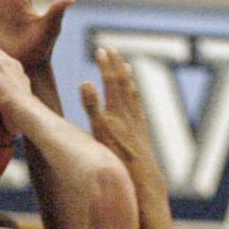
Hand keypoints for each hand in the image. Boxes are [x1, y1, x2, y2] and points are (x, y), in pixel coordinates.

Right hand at [80, 48, 158, 168]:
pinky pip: (138, 108)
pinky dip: (135, 97)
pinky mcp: (142, 133)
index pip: (111, 82)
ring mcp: (137, 123)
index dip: (106, 65)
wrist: (143, 178)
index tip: (101, 50)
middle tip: (112, 50)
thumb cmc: (118, 158)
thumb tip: (85, 82)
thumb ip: (92, 107)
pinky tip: (135, 97)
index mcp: (116, 112)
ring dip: (128, 78)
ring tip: (126, 66)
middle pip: (123, 84)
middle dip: (116, 65)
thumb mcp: (100, 133)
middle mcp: (128, 114)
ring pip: (132, 95)